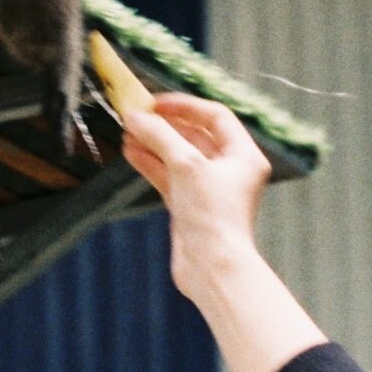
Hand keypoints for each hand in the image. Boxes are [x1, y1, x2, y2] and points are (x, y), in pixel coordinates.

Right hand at [120, 95, 272, 302]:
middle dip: (164, 125)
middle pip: (194, 136)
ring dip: (153, 143)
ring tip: (127, 133)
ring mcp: (208, 189)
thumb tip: (135, 116)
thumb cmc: (213, 217)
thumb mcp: (186, 165)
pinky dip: (151, 164)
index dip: (185, 106)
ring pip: (178, 156)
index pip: (215, 116)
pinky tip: (131, 152)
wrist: (212, 269)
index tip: (156, 103)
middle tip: (137, 116)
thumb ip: (159, 136)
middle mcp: (229, 171)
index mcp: (243, 156)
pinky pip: (169, 176)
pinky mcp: (190, 207)